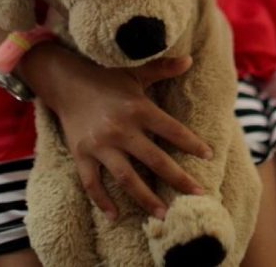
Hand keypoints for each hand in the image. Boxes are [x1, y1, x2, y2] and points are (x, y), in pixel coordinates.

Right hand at [23, 46, 211, 220]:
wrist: (66, 81)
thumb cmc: (106, 77)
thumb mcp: (136, 72)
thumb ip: (163, 68)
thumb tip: (190, 60)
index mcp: (138, 108)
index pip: (172, 129)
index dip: (191, 143)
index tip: (208, 155)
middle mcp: (121, 129)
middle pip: (155, 160)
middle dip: (178, 179)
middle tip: (198, 195)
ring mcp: (100, 144)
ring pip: (126, 178)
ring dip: (146, 198)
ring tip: (164, 215)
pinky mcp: (81, 154)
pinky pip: (92, 183)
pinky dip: (102, 200)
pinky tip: (115, 216)